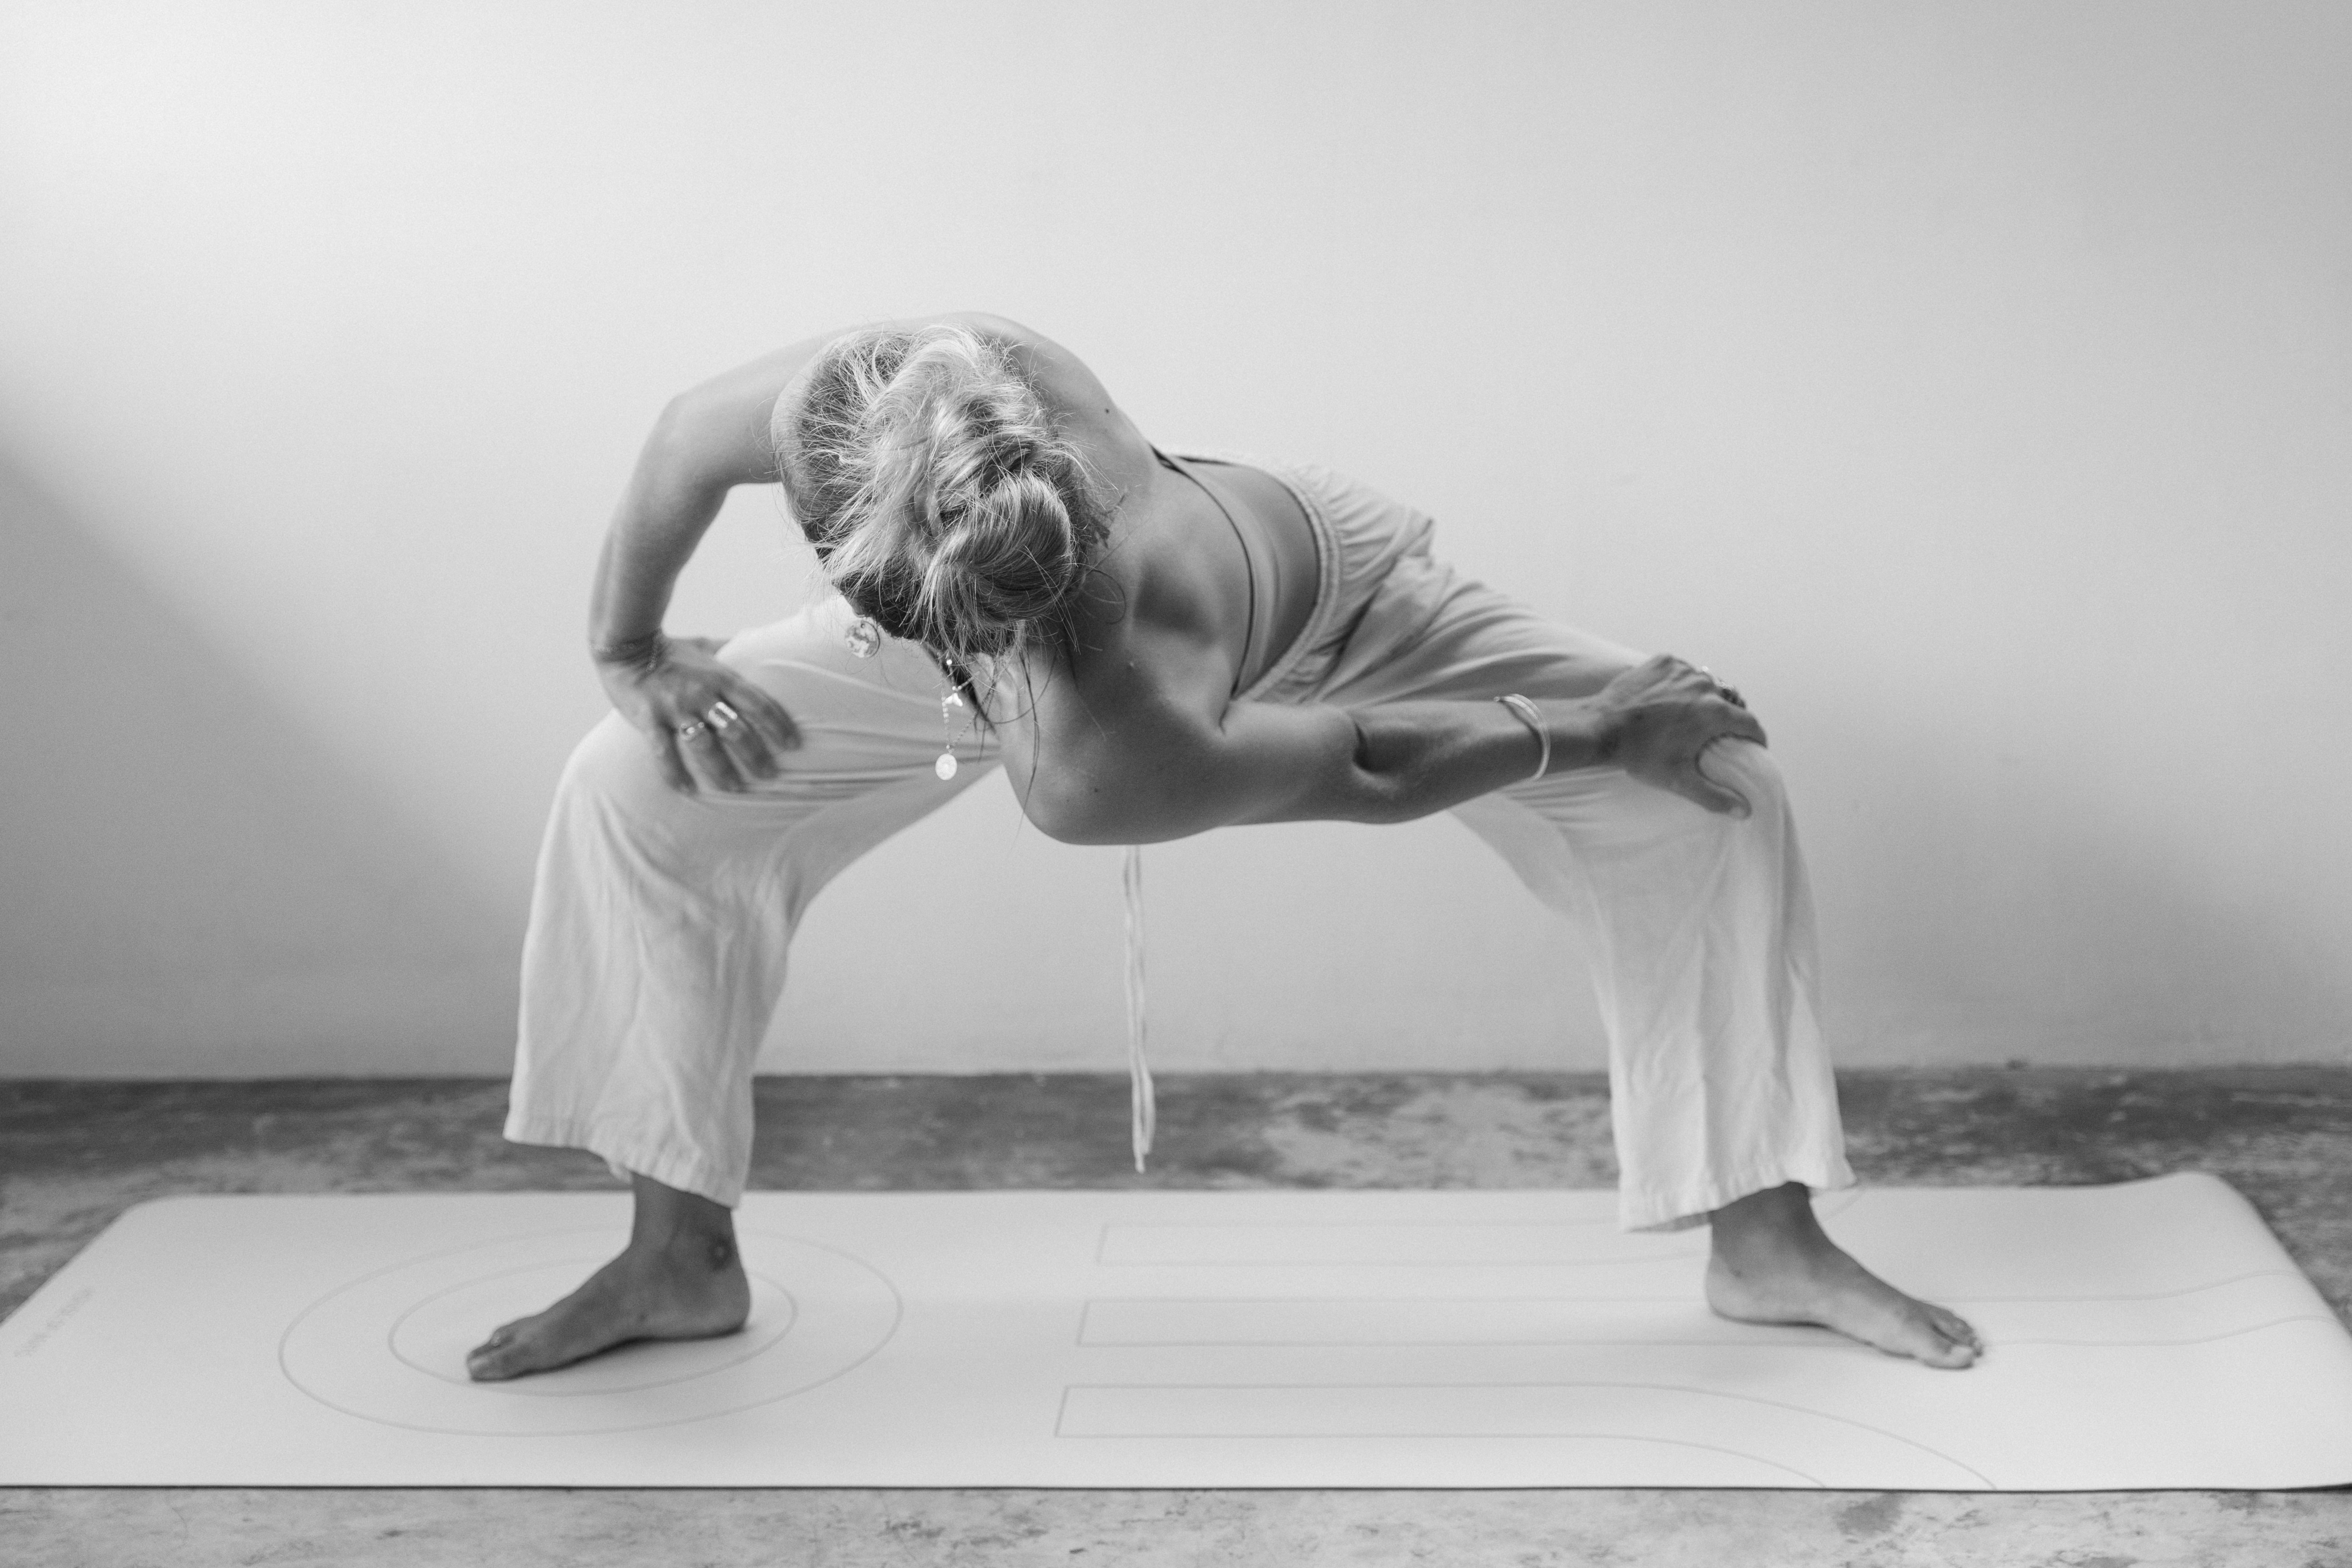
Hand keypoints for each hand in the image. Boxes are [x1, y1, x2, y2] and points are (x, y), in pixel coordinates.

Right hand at [595, 633, 800, 793]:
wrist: (626, 645)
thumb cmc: (671, 650)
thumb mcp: (706, 646)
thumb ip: (732, 651)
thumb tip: (760, 646)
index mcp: (720, 676)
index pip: (759, 703)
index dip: (779, 725)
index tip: (795, 744)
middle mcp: (702, 693)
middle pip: (737, 730)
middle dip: (757, 755)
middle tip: (771, 775)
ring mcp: (675, 708)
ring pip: (705, 746)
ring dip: (723, 770)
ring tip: (736, 788)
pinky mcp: (650, 720)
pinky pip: (664, 753)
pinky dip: (675, 773)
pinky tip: (688, 790)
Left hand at [1591, 654, 1767, 816]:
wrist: (1600, 727)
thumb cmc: (1640, 755)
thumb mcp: (1678, 780)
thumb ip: (1714, 796)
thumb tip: (1744, 811)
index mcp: (1715, 713)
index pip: (1750, 723)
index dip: (1755, 736)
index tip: (1752, 744)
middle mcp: (1704, 685)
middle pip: (1730, 700)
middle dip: (1729, 716)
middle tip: (1716, 731)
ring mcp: (1683, 670)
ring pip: (1707, 682)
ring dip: (1705, 696)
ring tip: (1693, 713)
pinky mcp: (1664, 661)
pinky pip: (1683, 671)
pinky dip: (1682, 683)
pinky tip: (1670, 698)